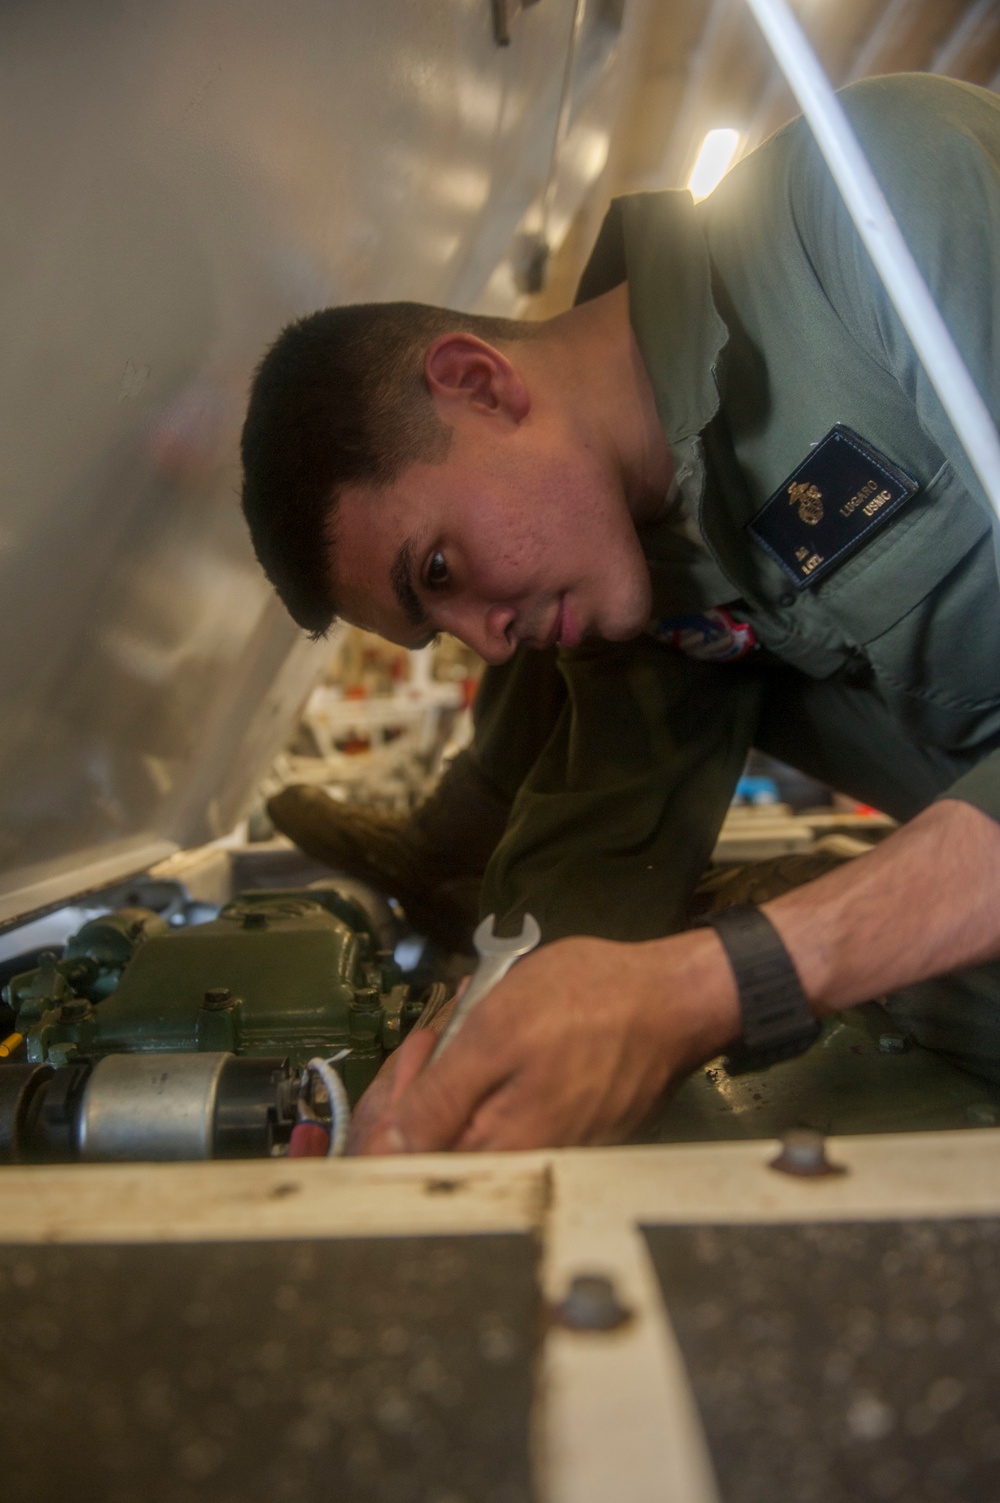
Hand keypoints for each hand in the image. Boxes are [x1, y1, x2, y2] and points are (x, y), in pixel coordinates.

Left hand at [359, 929, 738, 1152]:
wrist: (674, 999)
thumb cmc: (589, 1003)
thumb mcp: (494, 1031)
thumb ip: (438, 1098)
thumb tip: (389, 1149)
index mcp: (497, 1151)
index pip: (407, 1164)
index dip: (394, 1110)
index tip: (415, 1057)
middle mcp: (524, 1167)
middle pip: (438, 1147)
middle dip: (426, 1086)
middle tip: (445, 1032)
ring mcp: (552, 1152)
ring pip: (474, 1128)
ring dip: (463, 1078)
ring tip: (478, 1025)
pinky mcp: (572, 1133)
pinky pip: (512, 1116)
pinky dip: (499, 1078)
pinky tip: (510, 1039)